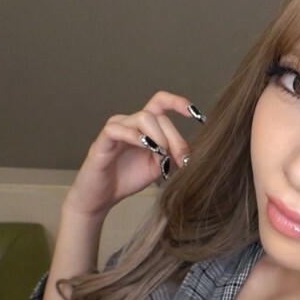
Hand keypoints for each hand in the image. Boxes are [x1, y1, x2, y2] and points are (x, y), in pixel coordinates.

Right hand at [64, 91, 202, 218]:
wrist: (102, 198)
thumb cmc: (128, 178)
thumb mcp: (158, 167)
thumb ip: (171, 154)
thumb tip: (186, 151)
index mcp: (145, 126)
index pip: (161, 102)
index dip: (178, 102)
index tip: (198, 115)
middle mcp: (130, 123)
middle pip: (159, 116)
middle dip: (175, 138)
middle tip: (181, 159)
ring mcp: (116, 130)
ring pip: (143, 117)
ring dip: (158, 136)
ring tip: (162, 155)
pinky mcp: (102, 142)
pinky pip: (117, 129)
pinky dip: (135, 136)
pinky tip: (146, 147)